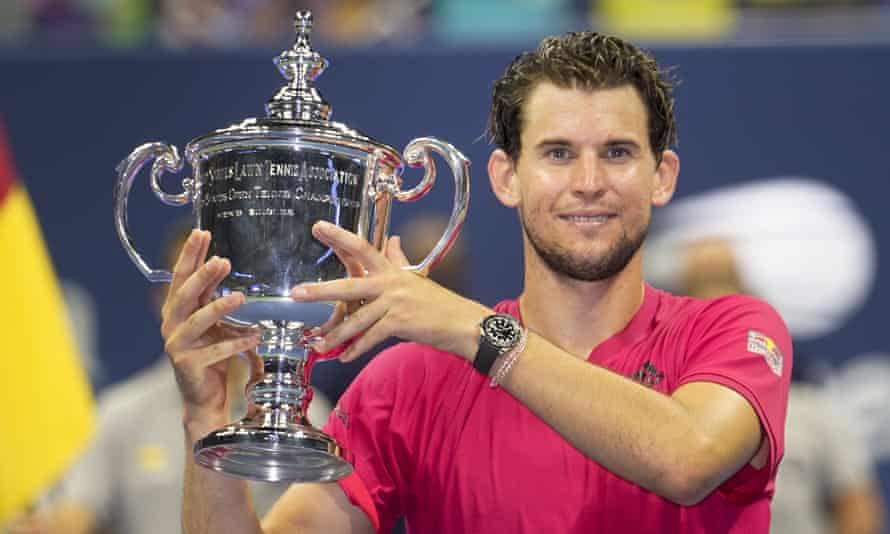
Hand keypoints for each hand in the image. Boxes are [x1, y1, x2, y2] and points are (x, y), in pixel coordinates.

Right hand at [160, 230, 260, 433]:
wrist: (207, 398)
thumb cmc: (213, 356)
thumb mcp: (214, 322)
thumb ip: (214, 297)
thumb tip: (223, 262)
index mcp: (177, 311)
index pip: (181, 277)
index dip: (190, 255)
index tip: (201, 233)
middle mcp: (172, 326)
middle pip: (185, 295)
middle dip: (202, 276)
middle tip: (221, 260)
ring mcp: (177, 346)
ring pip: (197, 322)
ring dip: (218, 308)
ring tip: (239, 297)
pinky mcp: (188, 366)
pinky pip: (213, 351)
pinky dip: (235, 343)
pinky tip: (254, 336)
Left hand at [291, 221, 490, 361]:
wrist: (462, 324)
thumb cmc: (438, 304)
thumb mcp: (416, 278)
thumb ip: (398, 259)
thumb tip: (391, 240)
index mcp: (392, 271)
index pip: (362, 248)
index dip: (339, 236)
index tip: (318, 227)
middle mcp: (391, 283)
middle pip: (350, 284)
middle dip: (320, 291)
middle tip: (296, 293)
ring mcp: (395, 303)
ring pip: (356, 320)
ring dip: (335, 335)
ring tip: (318, 345)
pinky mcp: (400, 323)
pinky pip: (370, 337)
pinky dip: (356, 349)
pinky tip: (344, 356)